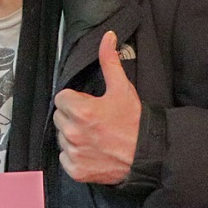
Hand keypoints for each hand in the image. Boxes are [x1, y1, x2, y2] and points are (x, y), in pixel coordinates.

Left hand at [53, 31, 141, 184]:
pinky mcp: (76, 170)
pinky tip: (91, 151)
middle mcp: (73, 132)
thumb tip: (107, 36)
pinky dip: (75, 155)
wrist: (148, 155)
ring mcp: (74, 153)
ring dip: (73, 135)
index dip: (75, 99)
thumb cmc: (134, 121)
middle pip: (59, 117)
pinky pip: (65, 158)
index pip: (61, 98)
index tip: (89, 104)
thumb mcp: (122, 88)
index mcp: (81, 110)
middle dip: (72, 116)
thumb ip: (109, 61)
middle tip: (93, 120)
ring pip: (61, 137)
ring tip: (94, 136)